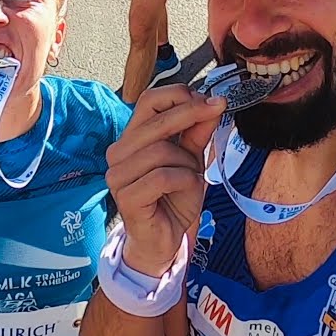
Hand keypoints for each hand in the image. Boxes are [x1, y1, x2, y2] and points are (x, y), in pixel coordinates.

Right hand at [105, 85, 225, 275]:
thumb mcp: (192, 160)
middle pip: (156, 121)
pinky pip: (161, 177)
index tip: (210, 99)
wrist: (164, 240)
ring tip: (191, 177)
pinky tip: (186, 189)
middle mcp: (119, 153)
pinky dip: (183, 181)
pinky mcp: (126, 197)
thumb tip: (212, 104)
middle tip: (217, 110)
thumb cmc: (173, 199)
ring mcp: (118, 175)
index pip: (148, 101)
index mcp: (132, 138)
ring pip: (161, 151)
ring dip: (187, 162)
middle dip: (191, 114)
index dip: (178, 95)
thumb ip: (197, 133)